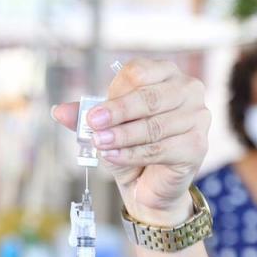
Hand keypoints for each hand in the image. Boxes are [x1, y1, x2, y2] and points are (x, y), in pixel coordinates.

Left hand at [52, 59, 210, 225]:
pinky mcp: (198, 145)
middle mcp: (187, 90)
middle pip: (150, 97)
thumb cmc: (130, 146)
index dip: (114, 94)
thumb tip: (59, 111)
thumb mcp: (105, 127)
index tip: (92, 115)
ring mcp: (197, 117)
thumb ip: (85, 117)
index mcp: (164, 73)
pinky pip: (162, 149)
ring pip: (155, 126)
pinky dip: (134, 154)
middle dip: (118, 113)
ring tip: (100, 144)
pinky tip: (114, 157)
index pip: (139, 73)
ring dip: (123, 137)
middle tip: (93, 126)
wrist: (147, 183)